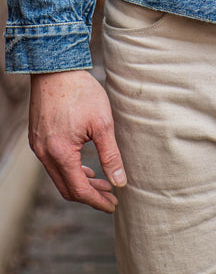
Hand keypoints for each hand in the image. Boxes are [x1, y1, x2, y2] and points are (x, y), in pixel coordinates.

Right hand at [29, 69, 125, 212]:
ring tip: (102, 182)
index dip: (97, 200)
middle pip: (67, 188)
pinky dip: (70, 170)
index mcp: (60, 153)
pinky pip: (53, 163)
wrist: (55, 69)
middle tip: (111, 196)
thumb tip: (119, 182)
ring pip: (59, 176)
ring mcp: (38, 146)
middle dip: (90, 195)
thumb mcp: (102, 123)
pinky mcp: (37, 138)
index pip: (79, 190)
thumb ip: (111, 155)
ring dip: (80, 182)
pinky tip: (85, 167)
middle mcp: (44, 154)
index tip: (113, 204)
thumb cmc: (81, 92)